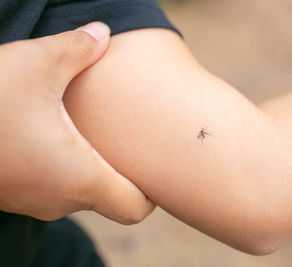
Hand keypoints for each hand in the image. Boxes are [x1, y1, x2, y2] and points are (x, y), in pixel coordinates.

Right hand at [0, 22, 154, 223]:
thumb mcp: (34, 64)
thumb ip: (78, 49)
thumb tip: (101, 33)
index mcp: (80, 178)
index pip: (135, 208)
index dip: (152, 193)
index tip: (155, 169)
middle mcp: (61, 199)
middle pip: (112, 197)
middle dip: (125, 172)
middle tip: (131, 142)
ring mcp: (35, 200)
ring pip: (81, 191)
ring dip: (93, 165)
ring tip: (94, 134)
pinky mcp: (14, 192)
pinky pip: (55, 186)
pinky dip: (65, 167)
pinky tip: (57, 135)